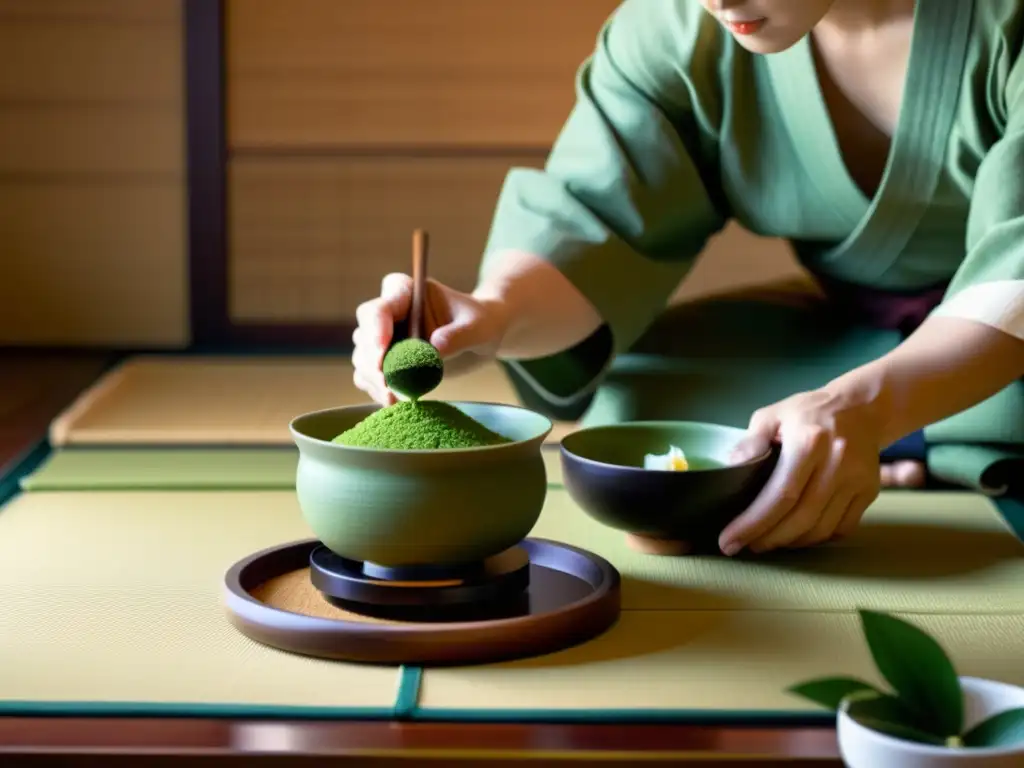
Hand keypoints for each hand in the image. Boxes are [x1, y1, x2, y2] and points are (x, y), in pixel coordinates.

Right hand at [352, 273, 509, 404]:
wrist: (480, 338)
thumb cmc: (481, 323)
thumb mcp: (479, 327)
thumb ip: (460, 334)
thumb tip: (435, 347)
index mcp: (407, 292)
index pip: (381, 308)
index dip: (377, 329)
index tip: (382, 353)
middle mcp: (389, 312)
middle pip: (364, 333)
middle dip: (372, 361)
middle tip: (389, 384)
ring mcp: (384, 337)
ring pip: (362, 357)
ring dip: (374, 379)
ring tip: (394, 398)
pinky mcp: (386, 360)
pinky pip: (370, 376)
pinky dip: (377, 390)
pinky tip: (393, 401)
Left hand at [718, 387, 883, 555]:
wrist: (861, 408)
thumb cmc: (808, 413)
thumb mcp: (772, 415)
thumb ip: (750, 442)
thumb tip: (730, 470)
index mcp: (809, 441)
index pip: (781, 494)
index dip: (754, 523)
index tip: (729, 540)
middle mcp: (837, 463)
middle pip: (801, 518)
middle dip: (768, 538)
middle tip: (744, 545)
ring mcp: (857, 480)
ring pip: (821, 529)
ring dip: (790, 542)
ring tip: (767, 541)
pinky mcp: (869, 492)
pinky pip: (841, 528)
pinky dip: (816, 538)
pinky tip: (796, 535)